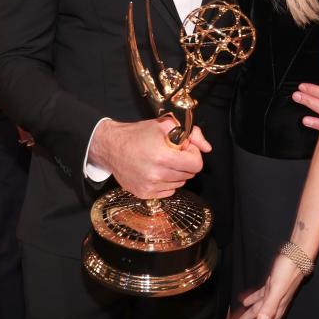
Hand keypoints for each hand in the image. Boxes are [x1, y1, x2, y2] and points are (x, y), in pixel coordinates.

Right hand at [88, 116, 210, 198]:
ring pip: (179, 183)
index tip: (184, 148)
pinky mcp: (144, 194)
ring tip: (163, 160)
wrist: (111, 147)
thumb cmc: (138, 134)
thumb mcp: (166, 125)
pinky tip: (156, 170)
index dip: (193, 154)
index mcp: (163, 157)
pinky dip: (167, 182)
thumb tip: (207, 148)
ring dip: (176, 172)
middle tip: (172, 152)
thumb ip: (192, 134)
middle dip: (185, 162)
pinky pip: (168, 191)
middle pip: (189, 174)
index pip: (196, 164)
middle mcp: (157, 175)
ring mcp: (150, 187)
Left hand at [232, 254, 304, 318]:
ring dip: (247, 318)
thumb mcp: (277, 290)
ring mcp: (273, 295)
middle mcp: (275, 304)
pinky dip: (251, 300)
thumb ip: (269, 307)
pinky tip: (243, 302)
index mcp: (277, 308)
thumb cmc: (288, 271)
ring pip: (258, 311)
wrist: (296, 255)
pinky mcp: (271, 285)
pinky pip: (259, 297)